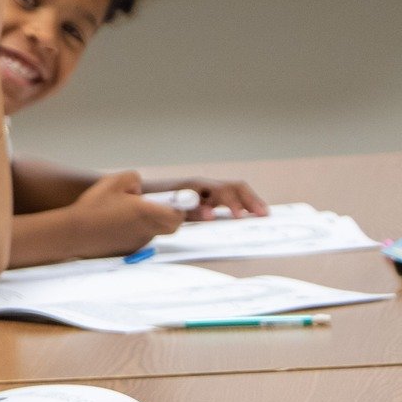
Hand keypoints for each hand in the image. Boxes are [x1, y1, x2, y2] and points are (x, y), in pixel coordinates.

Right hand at [66, 171, 184, 256]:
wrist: (73, 233)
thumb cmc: (93, 207)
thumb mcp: (114, 181)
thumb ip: (134, 179)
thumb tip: (140, 190)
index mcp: (147, 213)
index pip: (178, 214)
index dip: (180, 207)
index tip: (179, 201)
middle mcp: (146, 231)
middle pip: (170, 226)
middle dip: (167, 215)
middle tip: (153, 206)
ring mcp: (137, 244)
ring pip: (152, 231)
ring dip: (145, 222)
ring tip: (121, 214)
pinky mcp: (127, 252)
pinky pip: (137, 239)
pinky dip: (131, 232)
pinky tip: (113, 226)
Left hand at [150, 176, 268, 219]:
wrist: (139, 196)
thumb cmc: (152, 203)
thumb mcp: (168, 209)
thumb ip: (189, 212)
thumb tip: (209, 215)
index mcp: (195, 186)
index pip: (222, 191)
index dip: (232, 203)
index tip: (239, 216)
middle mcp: (202, 185)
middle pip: (233, 187)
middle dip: (249, 199)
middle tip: (262, 214)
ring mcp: (205, 190)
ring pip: (233, 191)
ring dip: (249, 200)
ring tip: (262, 213)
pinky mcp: (205, 197)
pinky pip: (227, 197)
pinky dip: (240, 204)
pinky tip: (248, 213)